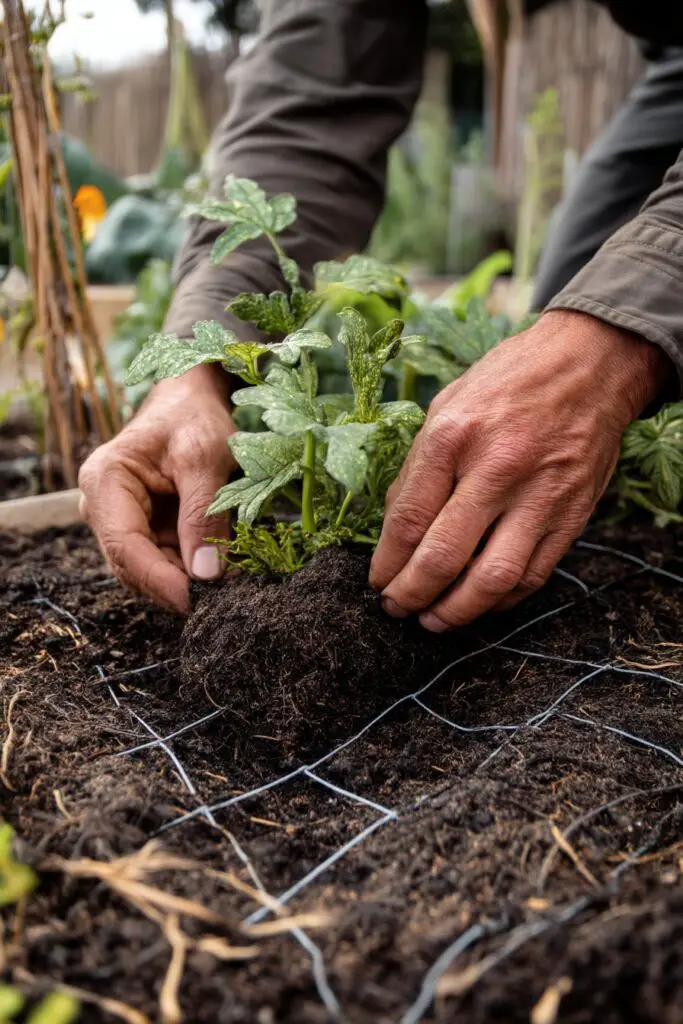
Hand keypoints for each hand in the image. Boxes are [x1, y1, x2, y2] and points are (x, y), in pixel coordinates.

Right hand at [79, 365, 235, 613]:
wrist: (191, 401)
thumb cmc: (193, 418)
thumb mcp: (205, 459)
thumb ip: (203, 515)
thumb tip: (206, 574)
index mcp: (104, 481)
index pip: (125, 545)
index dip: (159, 579)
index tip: (196, 600)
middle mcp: (100, 506)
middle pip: (131, 565)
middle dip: (174, 585)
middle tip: (222, 597)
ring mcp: (119, 521)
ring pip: (146, 571)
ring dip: (184, 581)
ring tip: (227, 581)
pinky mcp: (141, 529)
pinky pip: (160, 562)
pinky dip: (188, 571)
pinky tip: (218, 570)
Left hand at [370, 310, 670, 630]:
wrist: (591, 363)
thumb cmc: (509, 381)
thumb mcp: (447, 405)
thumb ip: (420, 466)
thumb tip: (395, 529)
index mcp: (454, 437)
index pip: (408, 520)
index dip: (386, 563)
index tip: (377, 582)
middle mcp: (496, 468)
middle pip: (443, 557)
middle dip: (411, 594)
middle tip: (396, 608)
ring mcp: (539, 495)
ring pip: (491, 580)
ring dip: (456, 612)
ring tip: (434, 620)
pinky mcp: (572, 514)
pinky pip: (533, 575)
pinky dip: (502, 600)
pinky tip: (479, 602)